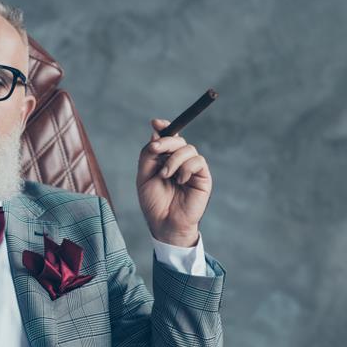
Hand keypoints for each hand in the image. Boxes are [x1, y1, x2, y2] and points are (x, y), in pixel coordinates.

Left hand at [135, 118, 212, 246]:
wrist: (164, 223)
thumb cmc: (154, 203)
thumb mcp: (144, 177)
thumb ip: (148, 155)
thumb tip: (155, 133)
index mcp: (165, 160)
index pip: (168, 138)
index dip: (165, 127)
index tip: (156, 123)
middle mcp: (180, 162)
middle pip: (178, 139)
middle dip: (166, 141)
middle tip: (155, 149)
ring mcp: (192, 169)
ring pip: (188, 148)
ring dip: (173, 160)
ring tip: (166, 176)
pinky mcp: (203, 177)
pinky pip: (197, 161)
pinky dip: (186, 168)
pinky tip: (180, 180)